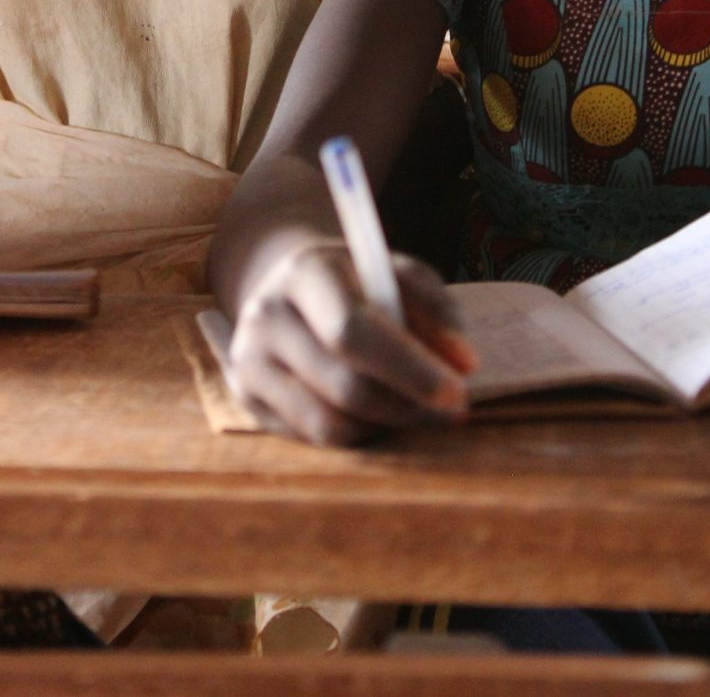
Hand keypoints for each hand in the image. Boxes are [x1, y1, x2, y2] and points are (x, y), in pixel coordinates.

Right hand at [221, 241, 477, 445]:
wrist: (291, 286)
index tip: (458, 391)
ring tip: (409, 406)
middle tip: (452, 411)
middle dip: (408, 407)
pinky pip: (313, 438)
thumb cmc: (360, 284)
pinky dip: (356, 432)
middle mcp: (266, 313)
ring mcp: (248, 359)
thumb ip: (438, 313)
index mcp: (306, 272)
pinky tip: (372, 410)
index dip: (408, 368)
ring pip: (329, 424)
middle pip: (344, 386)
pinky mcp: (245, 396)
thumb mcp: (401, 277)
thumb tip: (463, 365)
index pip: (351, 331)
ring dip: (384, 425)